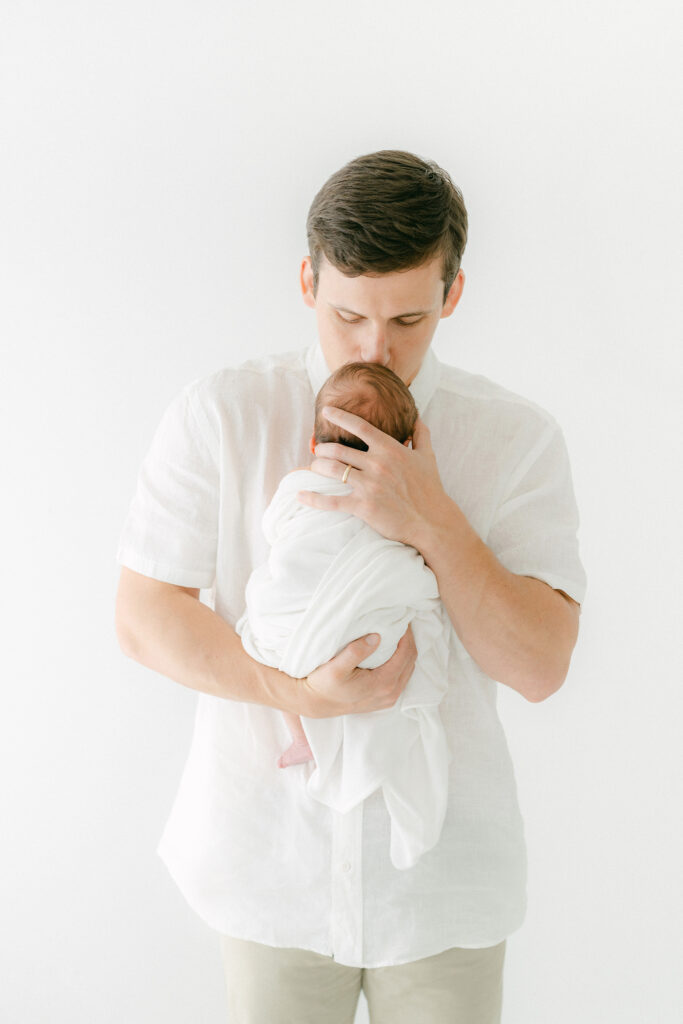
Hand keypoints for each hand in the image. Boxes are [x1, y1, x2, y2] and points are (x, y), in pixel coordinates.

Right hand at [296, 625, 416, 718]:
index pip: (406, 653)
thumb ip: (356, 651)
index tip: (401, 619)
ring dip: (406, 650)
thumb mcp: (336, 667)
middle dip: (408, 640)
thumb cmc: (324, 684)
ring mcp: (389, 698)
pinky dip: (401, 661)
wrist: (317, 704)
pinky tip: (392, 651)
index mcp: (383, 683)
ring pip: (408, 668)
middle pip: (411, 660)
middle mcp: (391, 692)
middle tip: (400, 622)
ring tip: (397, 634)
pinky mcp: (385, 699)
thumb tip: (376, 637)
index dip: (407, 634)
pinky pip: (402, 677)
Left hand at [297, 407, 450, 548]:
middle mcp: (377, 464)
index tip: (326, 411)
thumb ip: (421, 435)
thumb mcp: (428, 457)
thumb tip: (417, 417)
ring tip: (314, 467)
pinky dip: (313, 498)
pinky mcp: (363, 506)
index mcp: (390, 449)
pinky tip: (300, 495)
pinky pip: (332, 501)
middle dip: (323, 448)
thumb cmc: (430, 489)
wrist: (432, 522)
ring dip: (318, 466)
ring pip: (332, 469)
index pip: (360, 426)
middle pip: (339, 449)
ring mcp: (369, 486)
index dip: (340, 417)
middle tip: (318, 449)